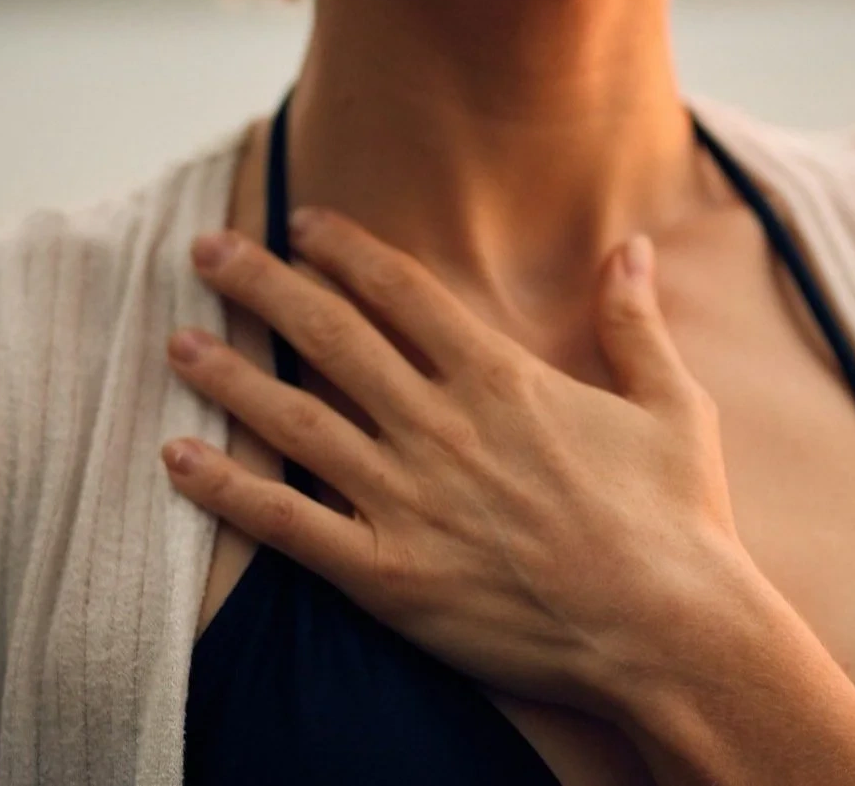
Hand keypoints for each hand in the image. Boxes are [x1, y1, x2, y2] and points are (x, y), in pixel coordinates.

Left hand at [161, 207, 758, 711]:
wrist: (670, 632)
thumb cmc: (678, 521)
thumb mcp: (672, 405)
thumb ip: (635, 321)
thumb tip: (632, 245)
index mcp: (501, 379)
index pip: (401, 291)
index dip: (343, 249)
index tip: (301, 222)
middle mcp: (440, 426)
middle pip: (330, 335)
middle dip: (262, 284)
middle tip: (207, 251)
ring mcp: (408, 499)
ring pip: (295, 419)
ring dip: (228, 375)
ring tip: (176, 341)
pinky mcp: (388, 574)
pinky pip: (287, 524)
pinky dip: (227, 490)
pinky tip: (176, 458)